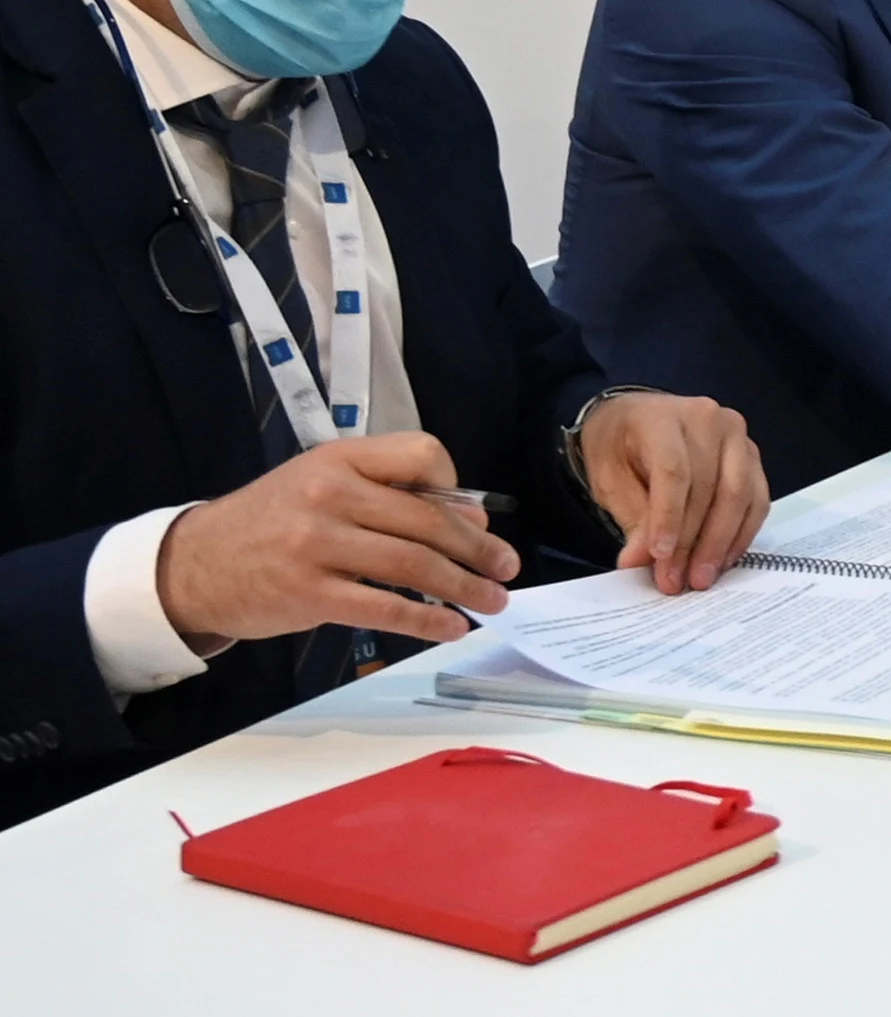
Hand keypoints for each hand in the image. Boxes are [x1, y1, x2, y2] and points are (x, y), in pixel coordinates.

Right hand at [154, 433, 517, 646]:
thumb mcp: (321, 484)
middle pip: (427, 520)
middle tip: (506, 568)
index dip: (455, 487)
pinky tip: (450, 627)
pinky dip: (426, 620)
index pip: (420, 455)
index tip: (472, 516)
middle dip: (477, 548)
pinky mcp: (308, 593)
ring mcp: (317, 545)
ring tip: (491, 601)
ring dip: (463, 587)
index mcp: (339, 459)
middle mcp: (329, 494)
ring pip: (412, 565)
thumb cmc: (270, 522)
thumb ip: (389, 494)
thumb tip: (471, 519)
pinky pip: (383, 608)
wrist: (193, 564)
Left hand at [579, 391, 769, 593]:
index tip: (660, 557)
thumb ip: (631, 518)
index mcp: (663, 418)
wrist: (635, 422)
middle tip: (676, 580)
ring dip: (721, 542)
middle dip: (692, 541)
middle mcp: (708, 419)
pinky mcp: (752, 457)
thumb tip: (641, 561)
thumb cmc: (619, 448)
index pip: (674, 470)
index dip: (668, 517)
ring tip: (701, 577)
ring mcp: (737, 437)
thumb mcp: (610, 481)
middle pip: (709, 486)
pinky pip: (756, 500)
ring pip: (739, 495)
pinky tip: (723, 559)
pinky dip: (741, 533)